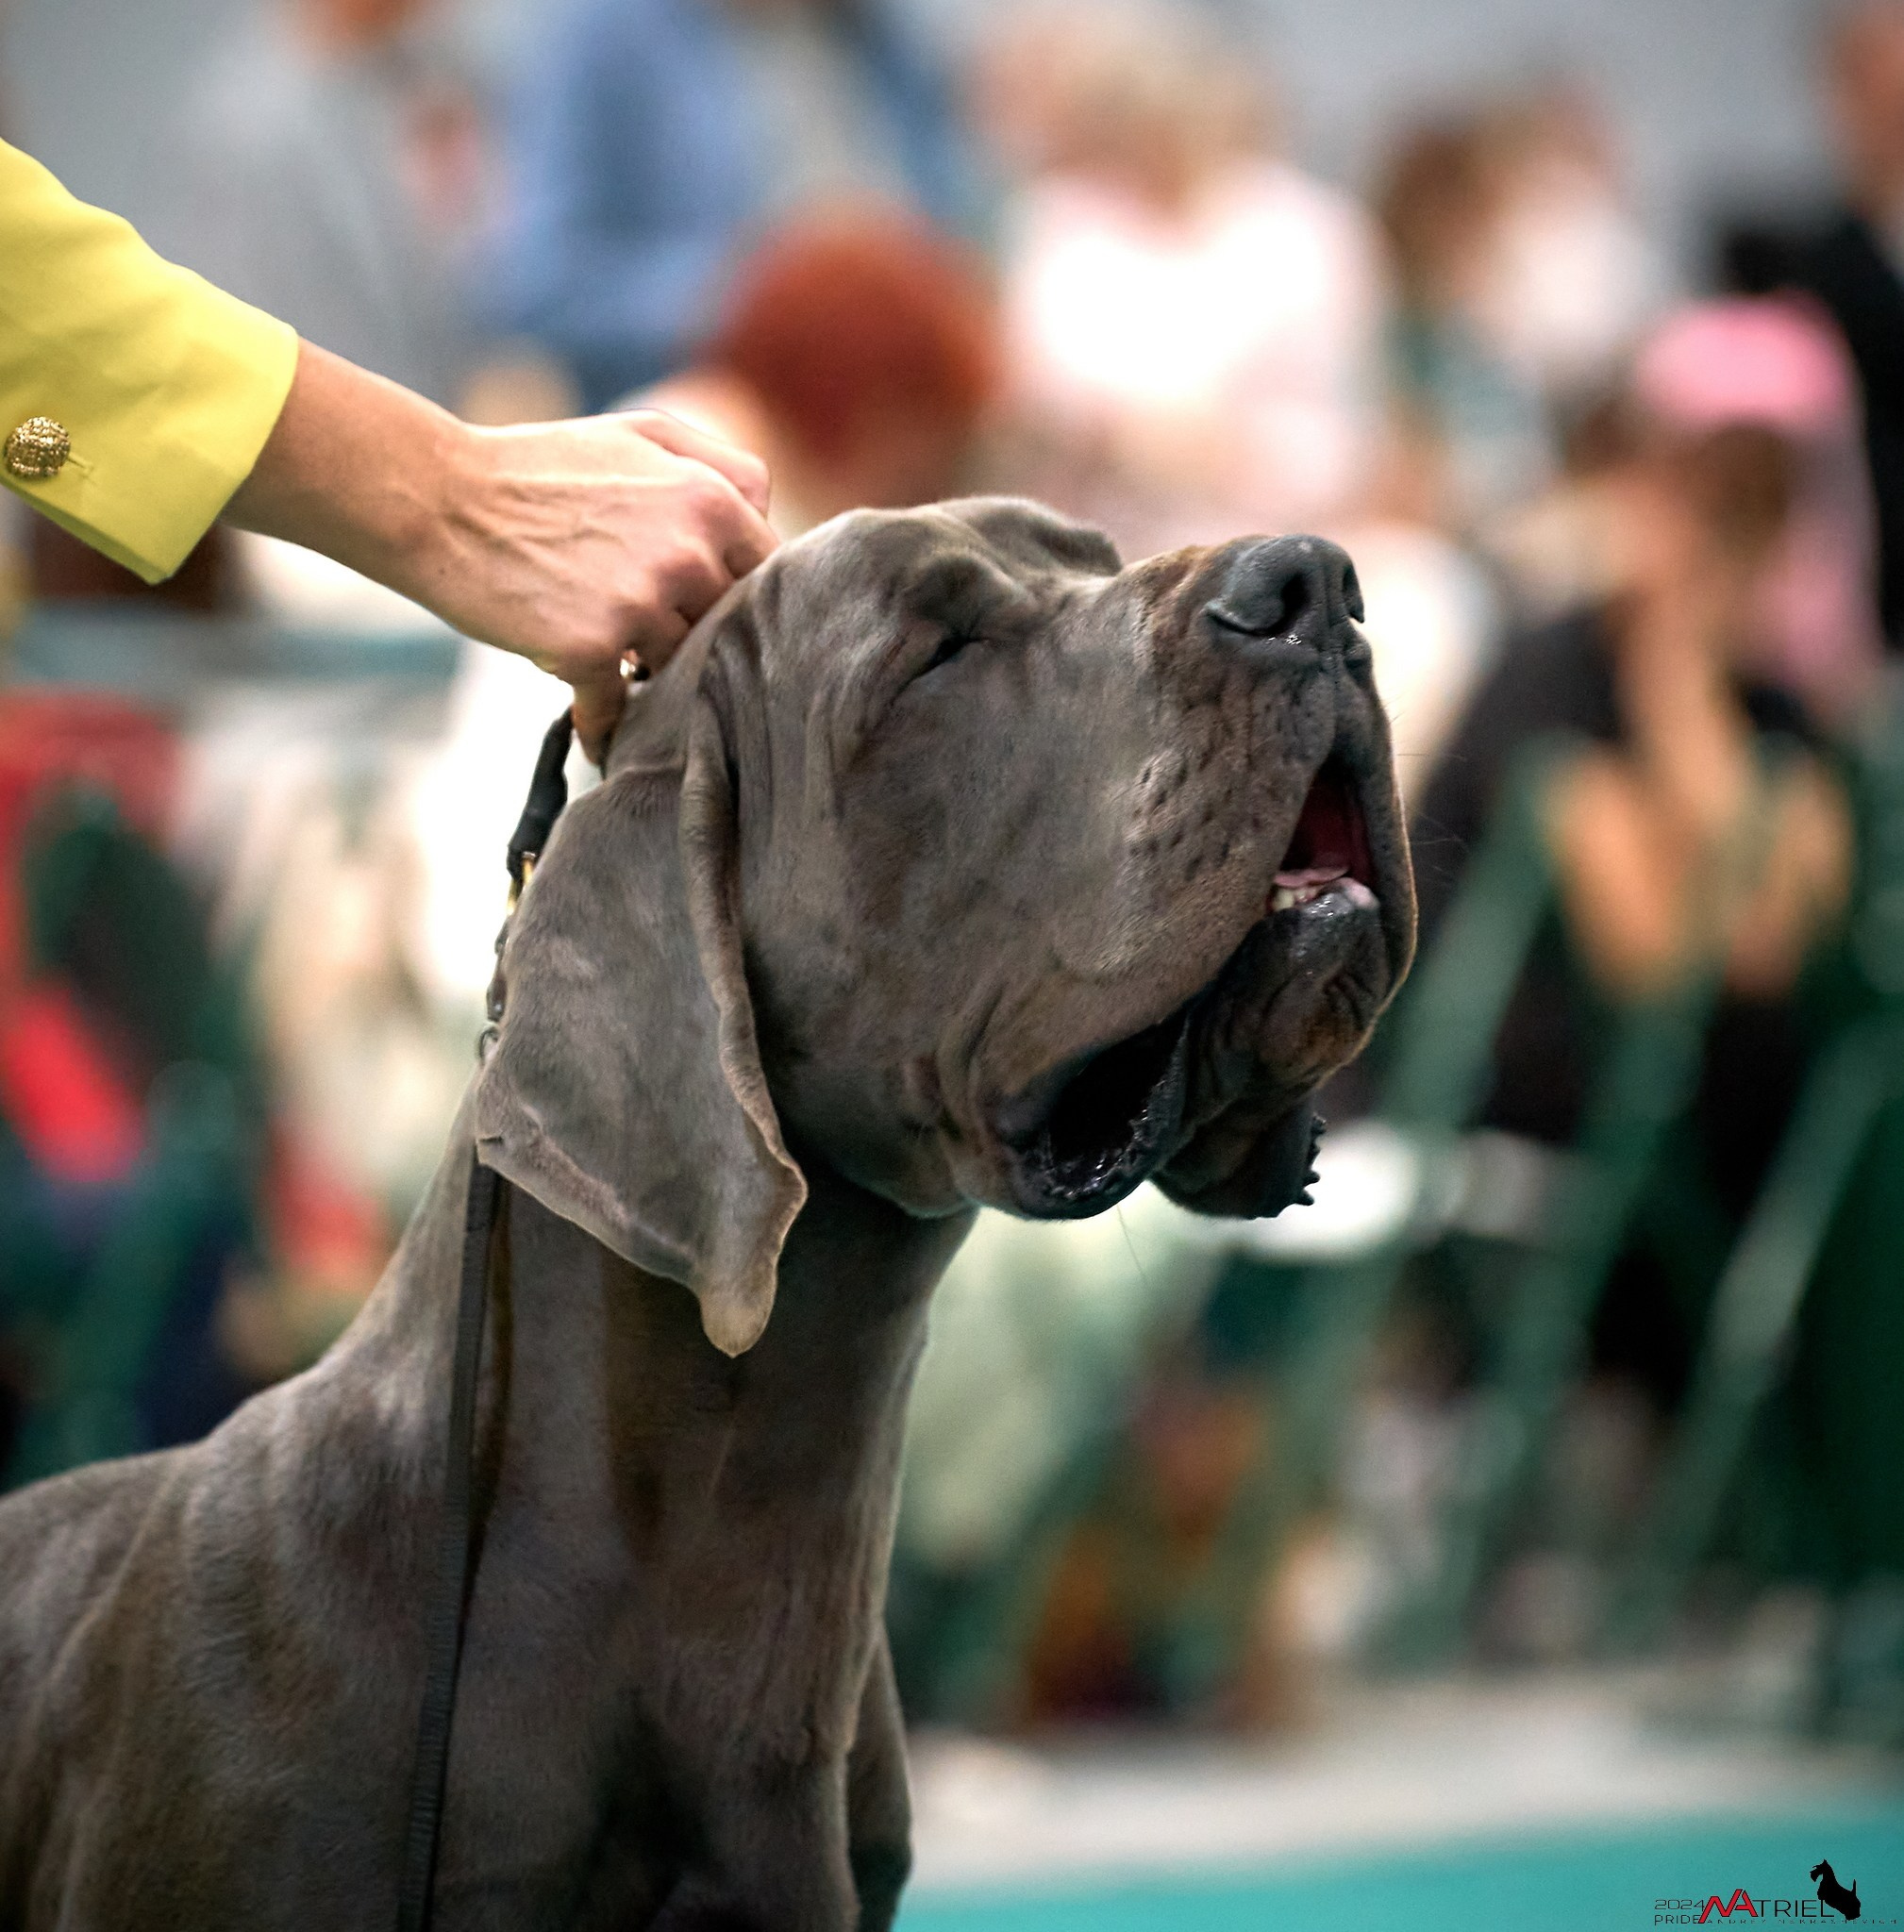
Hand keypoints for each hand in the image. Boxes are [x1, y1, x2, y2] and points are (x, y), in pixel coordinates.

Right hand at [426, 408, 775, 753]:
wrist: (439, 501)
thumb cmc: (542, 469)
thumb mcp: (640, 435)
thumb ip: (719, 466)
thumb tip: (768, 519)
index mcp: (707, 500)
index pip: (766, 570)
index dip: (736, 588)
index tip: (703, 597)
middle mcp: (685, 555)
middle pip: (724, 623)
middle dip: (690, 627)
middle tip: (650, 627)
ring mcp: (639, 607)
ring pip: (677, 665)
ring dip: (648, 668)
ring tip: (610, 651)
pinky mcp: (591, 650)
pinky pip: (620, 706)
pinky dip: (605, 718)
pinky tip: (594, 721)